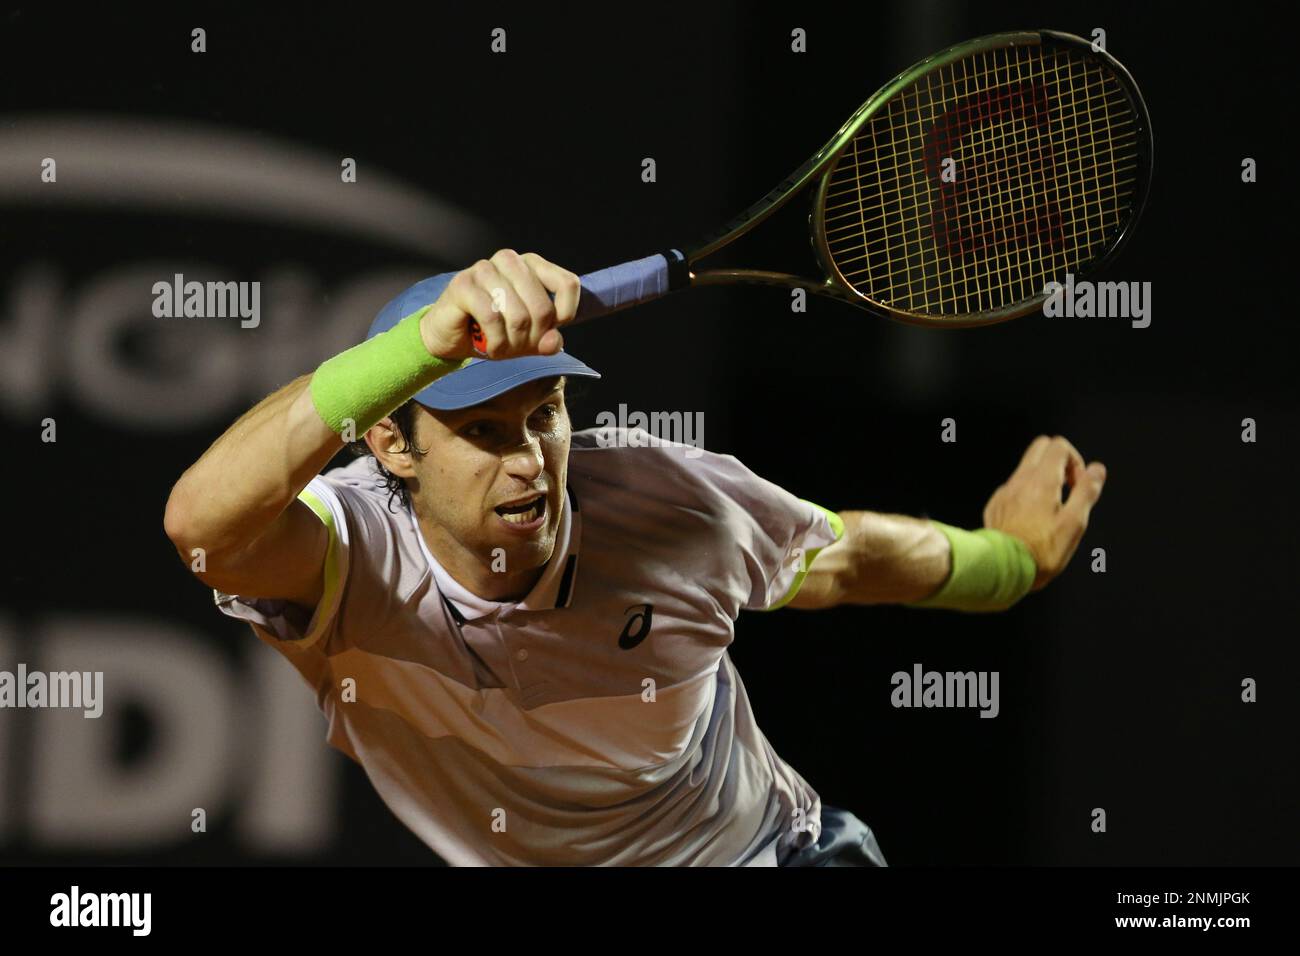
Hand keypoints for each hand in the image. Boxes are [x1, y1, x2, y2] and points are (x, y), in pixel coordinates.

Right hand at [419, 249, 581, 360]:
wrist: (450, 336)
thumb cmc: (492, 330)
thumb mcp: (527, 339)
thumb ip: (547, 340)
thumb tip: (554, 342)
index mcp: (531, 264)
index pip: (567, 284)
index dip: (564, 315)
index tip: (548, 331)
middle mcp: (510, 260)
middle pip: (542, 307)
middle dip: (532, 338)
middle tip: (516, 345)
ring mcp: (484, 269)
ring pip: (518, 316)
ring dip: (511, 343)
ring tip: (500, 345)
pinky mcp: (463, 284)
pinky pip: (492, 318)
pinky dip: (495, 341)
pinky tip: (488, 344)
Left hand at [982, 435, 1106, 591]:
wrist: (1003, 570)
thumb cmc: (1041, 551)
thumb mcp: (1074, 523)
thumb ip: (1086, 492)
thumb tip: (1097, 469)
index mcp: (1041, 481)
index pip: (1058, 446)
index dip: (1075, 461)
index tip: (1078, 486)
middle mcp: (1019, 481)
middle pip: (1040, 448)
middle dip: (1059, 461)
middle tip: (1067, 489)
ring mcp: (1004, 492)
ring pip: (1025, 468)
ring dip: (1043, 478)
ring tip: (1051, 509)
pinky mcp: (995, 506)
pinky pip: (1013, 488)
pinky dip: (1027, 494)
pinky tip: (1031, 520)